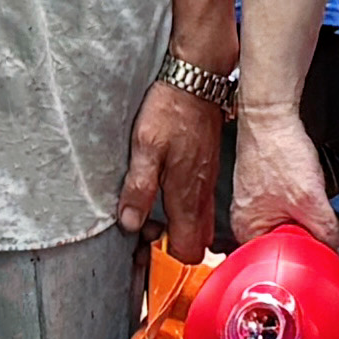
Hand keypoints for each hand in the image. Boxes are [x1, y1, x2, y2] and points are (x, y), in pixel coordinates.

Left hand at [119, 76, 225, 261]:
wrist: (196, 80)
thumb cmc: (172, 110)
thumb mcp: (146, 147)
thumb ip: (139, 188)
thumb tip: (130, 223)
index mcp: (187, 196)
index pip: (189, 251)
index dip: (168, 258)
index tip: (145, 249)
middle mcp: (202, 194)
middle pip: (197, 242)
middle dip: (173, 246)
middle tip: (145, 232)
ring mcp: (207, 182)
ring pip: (199, 222)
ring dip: (177, 226)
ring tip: (149, 212)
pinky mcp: (206, 169)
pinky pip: (199, 202)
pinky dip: (182, 208)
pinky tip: (162, 190)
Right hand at [226, 99, 338, 253]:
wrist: (271, 115)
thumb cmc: (276, 152)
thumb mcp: (309, 200)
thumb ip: (329, 233)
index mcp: (247, 230)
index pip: (274, 266)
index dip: (302, 266)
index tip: (324, 265)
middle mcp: (247, 220)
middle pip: (282, 248)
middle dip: (307, 246)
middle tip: (328, 246)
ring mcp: (256, 204)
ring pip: (288, 228)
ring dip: (307, 226)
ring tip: (320, 219)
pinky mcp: (267, 189)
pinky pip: (288, 210)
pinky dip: (303, 210)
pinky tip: (313, 201)